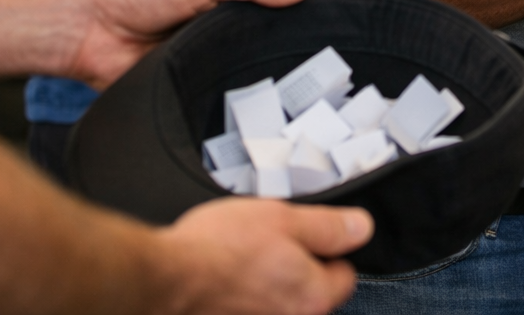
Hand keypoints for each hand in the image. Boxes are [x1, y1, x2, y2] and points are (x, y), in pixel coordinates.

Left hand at [60, 0, 309, 87]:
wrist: (85, 23)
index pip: (272, 11)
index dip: (296, 20)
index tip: (325, 33)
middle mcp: (217, 31)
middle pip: (260, 48)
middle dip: (278, 56)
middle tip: (310, 68)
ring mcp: (202, 62)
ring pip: (240, 78)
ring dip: (252, 81)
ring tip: (285, 93)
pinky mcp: (184, 91)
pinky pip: (212, 102)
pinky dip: (224, 103)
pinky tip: (245, 107)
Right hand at [153, 198, 370, 314]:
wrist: (162, 278)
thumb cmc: (217, 248)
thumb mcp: (284, 217)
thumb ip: (330, 227)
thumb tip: (361, 228)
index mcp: (312, 296)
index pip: (345, 276)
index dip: (328, 251)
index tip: (306, 238)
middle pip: (311, 295)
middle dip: (297, 271)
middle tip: (269, 247)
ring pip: (280, 306)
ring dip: (268, 287)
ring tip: (243, 264)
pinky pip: (251, 310)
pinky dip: (244, 300)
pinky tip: (227, 284)